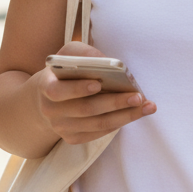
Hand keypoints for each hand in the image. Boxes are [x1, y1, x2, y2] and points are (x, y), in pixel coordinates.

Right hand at [35, 41, 155, 144]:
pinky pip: (98, 134)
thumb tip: (108, 62)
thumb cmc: (65, 70)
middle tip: (138, 96)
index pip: (58, 91)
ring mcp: (61, 127)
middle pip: (85, 110)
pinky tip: (134, 114)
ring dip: (124, 116)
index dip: (77, 89)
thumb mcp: (69, 54)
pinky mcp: (72, 138)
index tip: (99, 83)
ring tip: (145, 106)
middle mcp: (51, 110)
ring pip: (96, 125)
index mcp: (46, 86)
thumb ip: (85, 54)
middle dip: (114, 103)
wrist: (48, 97)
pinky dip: (117, 124)